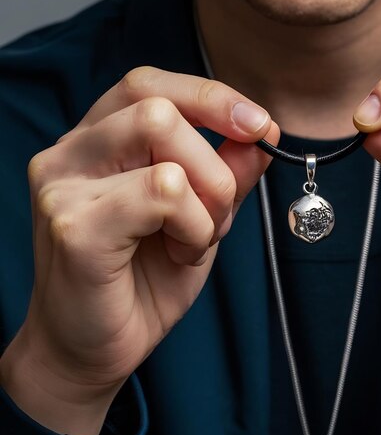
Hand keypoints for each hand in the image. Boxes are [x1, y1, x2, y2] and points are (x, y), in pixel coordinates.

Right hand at [1, 66, 277, 434]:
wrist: (94, 350)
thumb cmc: (143, 279)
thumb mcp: (201, 215)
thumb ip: (227, 171)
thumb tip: (262, 130)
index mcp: (97, 140)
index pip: (150, 84)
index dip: (211, 96)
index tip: (260, 126)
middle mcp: (71, 150)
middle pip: (161, 107)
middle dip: (215, 164)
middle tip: (219, 213)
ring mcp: (63, 183)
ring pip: (163, 135)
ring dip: (207, 194)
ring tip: (195, 238)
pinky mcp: (73, 222)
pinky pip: (164, 190)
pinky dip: (195, 224)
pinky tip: (181, 254)